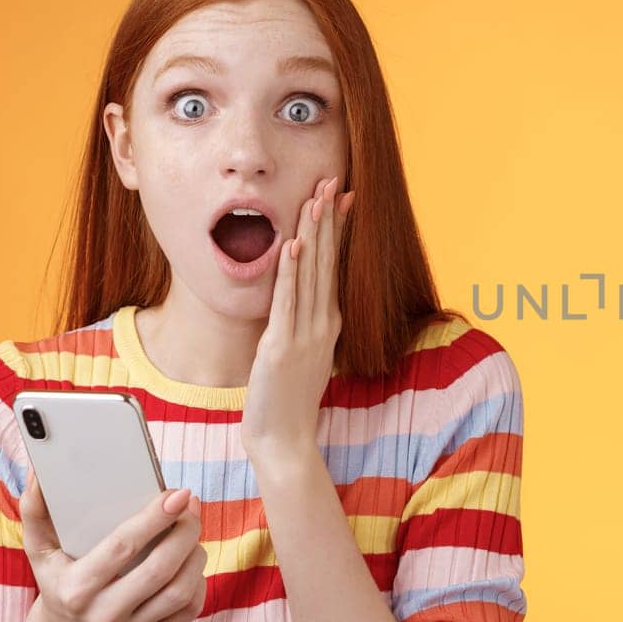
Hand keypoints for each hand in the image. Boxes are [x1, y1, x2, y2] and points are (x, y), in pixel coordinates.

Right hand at [17, 471, 206, 621]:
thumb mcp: (40, 551)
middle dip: (185, 532)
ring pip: (181, 591)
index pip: (122, 548)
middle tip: (192, 506)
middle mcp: (103, 615)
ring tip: (192, 531)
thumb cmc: (57, 582)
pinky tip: (191, 561)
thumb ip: (35, 511)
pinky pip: (190, 609)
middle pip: (159, 570)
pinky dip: (199, 580)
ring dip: (196, 554)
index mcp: (75, 589)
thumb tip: (38, 473)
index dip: (154, 518)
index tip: (177, 493)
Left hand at [241, 175, 353, 456]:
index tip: (341, 197)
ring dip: (313, 235)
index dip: (337, 230)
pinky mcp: (280, 347)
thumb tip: (305, 301)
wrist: (285, 440)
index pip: (335, 266)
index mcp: (328, 323)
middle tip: (332, 181)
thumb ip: (304, 326)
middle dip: (328, 220)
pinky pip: (288, 302)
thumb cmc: (289, 401)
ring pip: (312, 274)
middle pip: (327, 262)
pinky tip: (294, 245)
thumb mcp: (302, 356)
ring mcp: (305, 335)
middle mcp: (323, 324)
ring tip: (316, 199)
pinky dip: (292, 272)